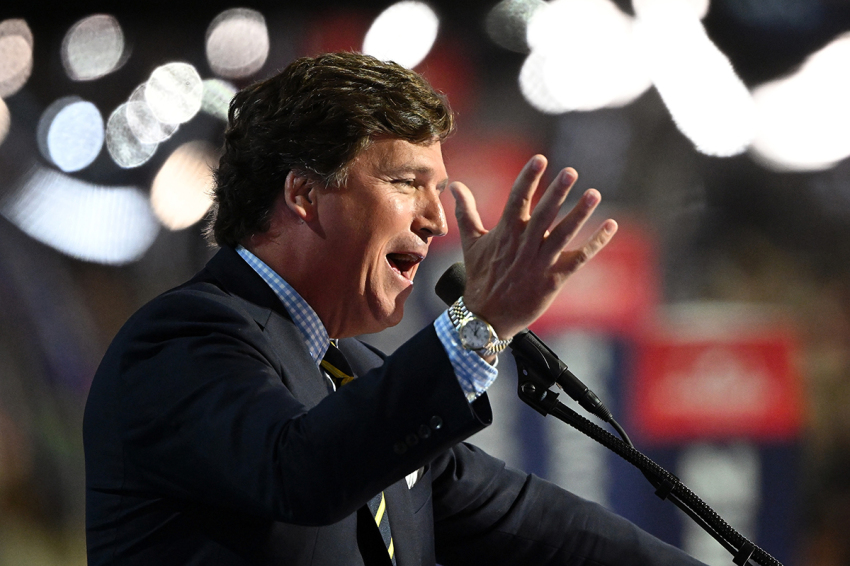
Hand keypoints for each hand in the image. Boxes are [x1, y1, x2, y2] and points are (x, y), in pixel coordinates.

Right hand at [450, 154, 616, 340]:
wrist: (486, 318)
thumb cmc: (479, 276)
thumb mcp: (471, 242)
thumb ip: (466, 211)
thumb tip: (455, 185)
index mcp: (505, 233)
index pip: (517, 200)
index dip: (528, 179)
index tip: (540, 159)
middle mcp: (524, 245)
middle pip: (543, 215)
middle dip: (556, 193)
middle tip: (571, 172)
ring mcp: (540, 262)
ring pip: (563, 234)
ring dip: (579, 214)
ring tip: (594, 194)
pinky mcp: (554, 279)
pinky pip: (579, 258)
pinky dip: (596, 242)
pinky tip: (610, 225)